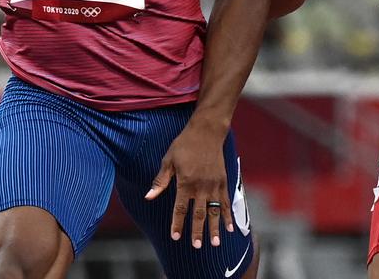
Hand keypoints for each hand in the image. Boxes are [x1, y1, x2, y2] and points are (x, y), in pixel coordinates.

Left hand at [144, 119, 232, 247]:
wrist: (207, 131)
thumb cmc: (184, 144)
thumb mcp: (168, 160)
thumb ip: (160, 181)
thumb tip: (148, 197)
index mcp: (186, 182)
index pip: (180, 208)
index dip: (177, 223)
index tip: (175, 237)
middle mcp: (201, 186)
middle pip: (199, 214)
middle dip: (197, 231)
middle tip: (196, 246)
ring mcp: (214, 184)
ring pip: (214, 211)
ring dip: (215, 228)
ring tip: (215, 243)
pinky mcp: (223, 181)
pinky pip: (226, 202)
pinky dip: (227, 215)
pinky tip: (230, 228)